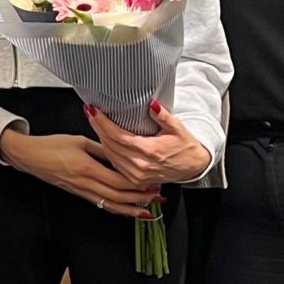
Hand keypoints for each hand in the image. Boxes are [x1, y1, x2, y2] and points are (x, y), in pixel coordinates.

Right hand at [0, 128, 161, 213]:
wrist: (29, 156)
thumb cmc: (51, 146)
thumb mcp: (79, 141)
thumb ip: (102, 148)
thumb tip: (121, 152)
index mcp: (87, 168)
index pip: (118, 180)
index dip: (137, 184)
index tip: (152, 182)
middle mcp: (85, 183)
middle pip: (118, 196)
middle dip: (139, 199)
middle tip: (157, 198)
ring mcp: (81, 191)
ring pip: (110, 205)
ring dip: (130, 209)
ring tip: (146, 212)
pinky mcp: (78, 193)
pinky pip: (100, 204)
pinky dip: (115, 209)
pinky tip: (125, 210)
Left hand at [87, 100, 212, 186]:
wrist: (193, 166)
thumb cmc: (185, 146)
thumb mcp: (177, 127)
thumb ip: (162, 115)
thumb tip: (151, 103)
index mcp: (149, 151)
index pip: (117, 135)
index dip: (103, 122)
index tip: (94, 110)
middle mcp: (140, 165)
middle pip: (110, 144)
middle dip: (97, 127)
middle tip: (90, 112)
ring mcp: (137, 175)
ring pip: (110, 155)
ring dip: (99, 138)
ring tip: (94, 122)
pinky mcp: (136, 180)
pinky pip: (115, 164)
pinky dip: (108, 151)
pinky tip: (104, 140)